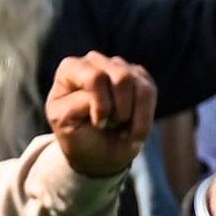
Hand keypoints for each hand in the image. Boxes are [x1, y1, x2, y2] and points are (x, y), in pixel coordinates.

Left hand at [43, 52, 157, 179]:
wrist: (97, 154)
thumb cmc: (77, 137)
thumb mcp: (65, 124)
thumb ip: (78, 102)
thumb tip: (104, 86)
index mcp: (69, 69)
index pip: (96, 78)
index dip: (102, 107)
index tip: (97, 124)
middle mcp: (94, 61)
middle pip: (122, 77)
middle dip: (120, 111)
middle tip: (108, 125)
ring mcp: (118, 66)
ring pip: (140, 86)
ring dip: (131, 115)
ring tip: (118, 126)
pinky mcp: (139, 76)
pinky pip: (150, 92)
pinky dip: (143, 118)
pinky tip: (132, 129)